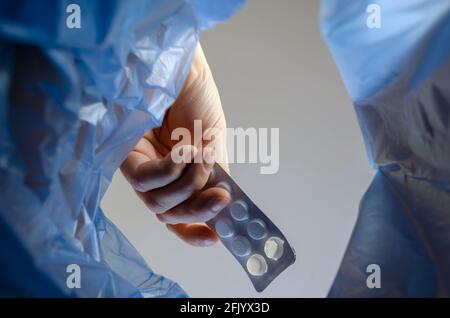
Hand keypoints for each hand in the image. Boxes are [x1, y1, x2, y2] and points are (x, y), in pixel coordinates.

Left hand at [121, 44, 229, 246]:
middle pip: (168, 214)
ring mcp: (140, 166)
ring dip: (188, 185)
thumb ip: (213, 178)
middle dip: (197, 211)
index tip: (215, 239)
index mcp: (179, 176)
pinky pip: (145, 179)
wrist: (184, 68)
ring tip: (201, 154)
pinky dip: (171, 170)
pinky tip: (184, 150)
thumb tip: (221, 209)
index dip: (194, 230)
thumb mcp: (214, 144)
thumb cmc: (198, 100)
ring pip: (157, 202)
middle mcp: (157, 176)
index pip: (179, 213)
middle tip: (221, 198)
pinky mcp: (124, 154)